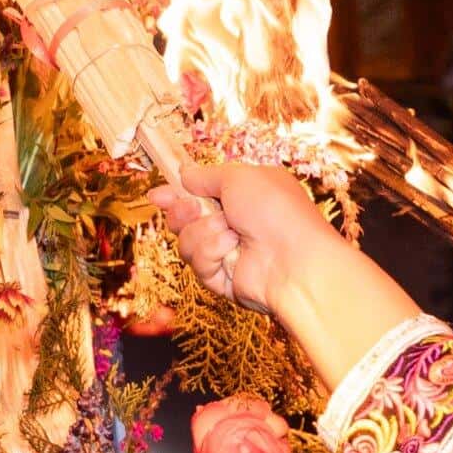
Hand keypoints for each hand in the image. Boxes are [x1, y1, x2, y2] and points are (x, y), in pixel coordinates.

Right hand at [154, 162, 335, 312]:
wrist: (294, 259)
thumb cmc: (275, 210)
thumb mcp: (239, 177)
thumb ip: (206, 175)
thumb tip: (184, 173)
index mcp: (243, 196)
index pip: (200, 194)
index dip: (177, 194)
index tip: (157, 194)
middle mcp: (235, 224)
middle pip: (185, 219)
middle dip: (183, 212)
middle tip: (194, 209)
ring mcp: (228, 253)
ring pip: (186, 241)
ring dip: (204, 233)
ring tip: (230, 233)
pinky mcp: (223, 278)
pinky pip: (197, 264)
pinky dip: (211, 253)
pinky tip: (232, 252)